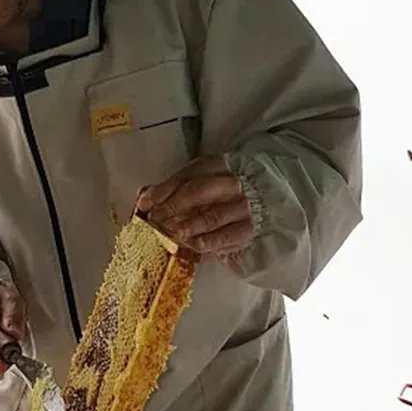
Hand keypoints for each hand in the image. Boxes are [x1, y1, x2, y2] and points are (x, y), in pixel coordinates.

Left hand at [134, 155, 253, 255]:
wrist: (267, 198)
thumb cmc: (223, 193)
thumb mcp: (203, 181)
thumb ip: (175, 187)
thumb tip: (144, 196)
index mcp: (217, 166)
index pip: (188, 175)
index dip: (163, 189)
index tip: (145, 203)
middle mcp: (231, 183)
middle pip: (198, 192)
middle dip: (172, 206)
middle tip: (155, 219)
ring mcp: (242, 206)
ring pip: (211, 215)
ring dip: (187, 226)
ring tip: (170, 233)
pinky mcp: (248, 228)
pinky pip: (226, 236)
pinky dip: (207, 241)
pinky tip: (192, 244)